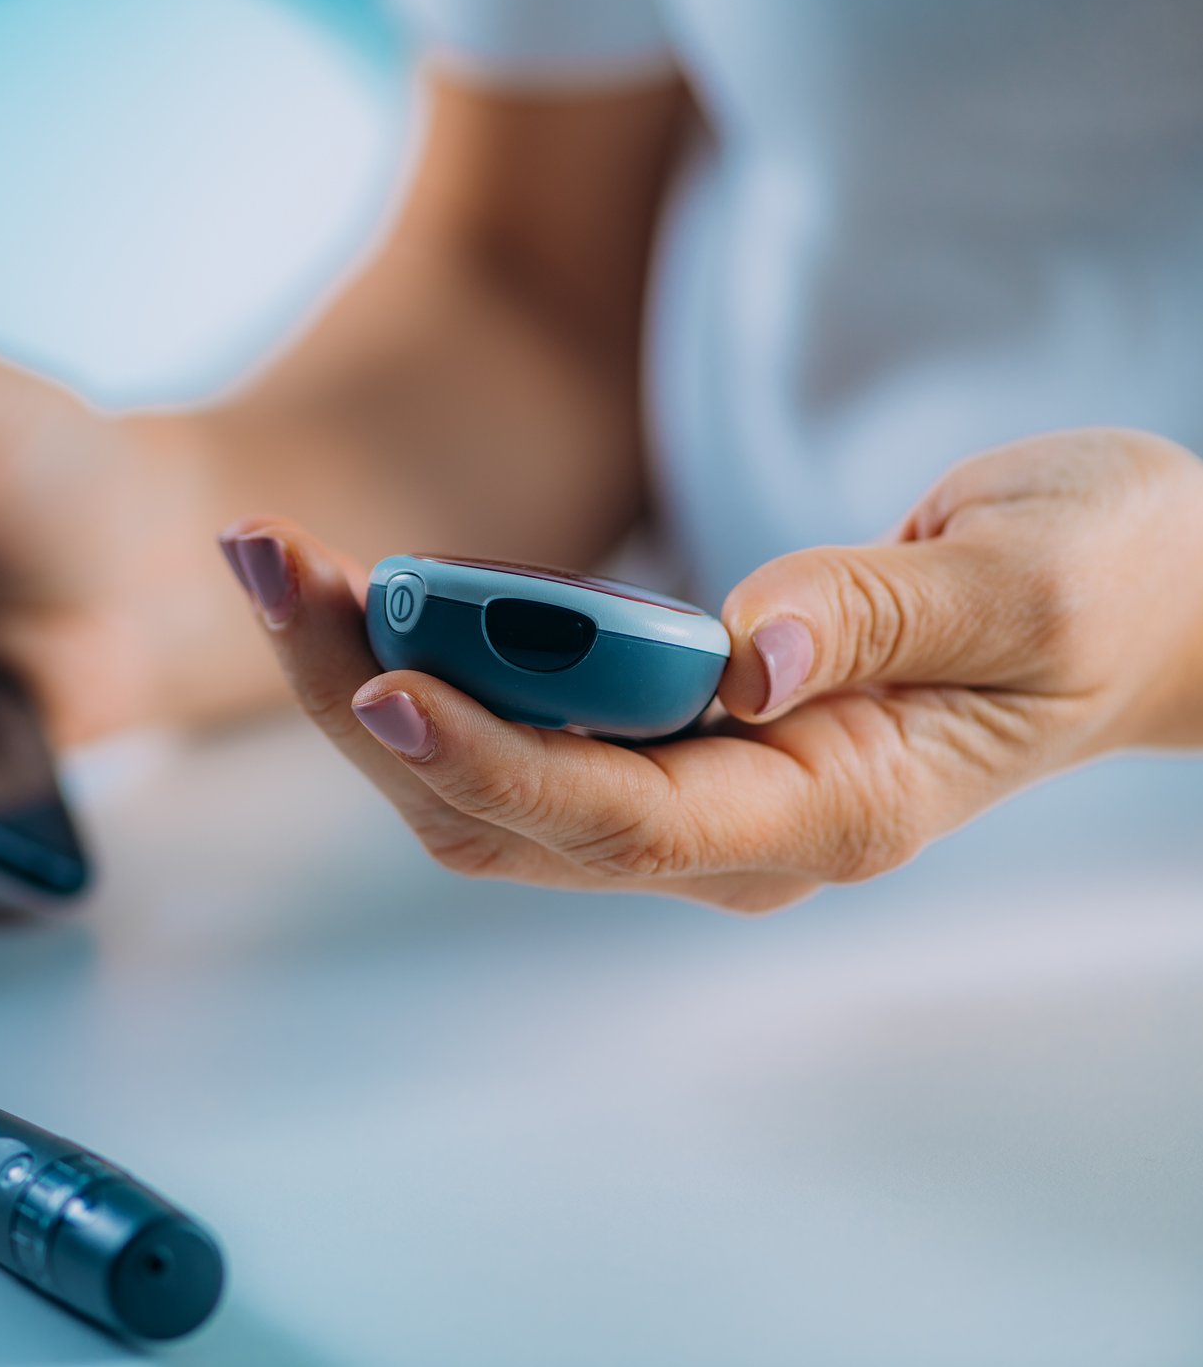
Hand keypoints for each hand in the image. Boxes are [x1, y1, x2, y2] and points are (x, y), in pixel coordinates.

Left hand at [225, 429, 1202, 911]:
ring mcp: (683, 792)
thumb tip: (751, 651)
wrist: (1122, 606)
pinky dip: (417, 662)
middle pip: (504, 812)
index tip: (391, 680)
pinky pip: (502, 731)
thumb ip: (890, 613)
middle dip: (371, 699)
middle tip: (272, 562)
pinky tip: (354, 587)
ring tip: (276, 560)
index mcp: (832, 808)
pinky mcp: (652, 740)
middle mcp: (732, 828)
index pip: (628, 817)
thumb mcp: (1033, 579)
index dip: (499, 757)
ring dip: (365, 678)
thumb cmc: (1094, 587)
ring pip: (477, 782)